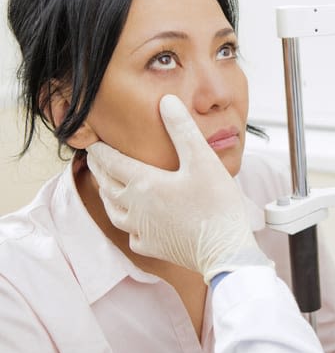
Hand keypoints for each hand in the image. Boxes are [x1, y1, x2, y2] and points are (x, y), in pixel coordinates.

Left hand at [86, 94, 271, 282]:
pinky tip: (134, 223)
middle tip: (93, 160)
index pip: (112, 162)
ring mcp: (142, 230)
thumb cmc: (217, 205)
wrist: (225, 250)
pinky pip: (131, 235)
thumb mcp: (202, 160)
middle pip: (108, 185)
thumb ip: (182, 129)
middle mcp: (136, 208)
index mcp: (144, 183)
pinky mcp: (153, 247)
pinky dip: (127, 224)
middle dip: (99, 170)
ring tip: (106, 187)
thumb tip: (166, 102)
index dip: (100, 151)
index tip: (93, 143)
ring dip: (107, 196)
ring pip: (114, 211)